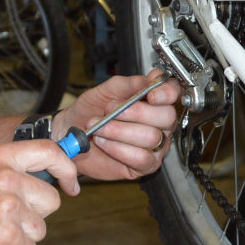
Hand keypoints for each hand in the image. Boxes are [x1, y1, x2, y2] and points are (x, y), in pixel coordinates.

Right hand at [0, 138, 75, 244]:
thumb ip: (4, 169)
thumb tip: (35, 177)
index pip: (49, 152)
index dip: (66, 169)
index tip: (70, 183)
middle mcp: (7, 177)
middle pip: (50, 200)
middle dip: (33, 215)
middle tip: (4, 220)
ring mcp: (8, 207)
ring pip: (39, 229)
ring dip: (20, 239)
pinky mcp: (7, 237)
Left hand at [52, 69, 178, 181]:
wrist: (71, 131)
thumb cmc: (90, 110)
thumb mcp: (107, 90)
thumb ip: (131, 83)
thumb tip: (152, 78)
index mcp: (154, 101)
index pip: (174, 93)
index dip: (167, 93)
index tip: (152, 95)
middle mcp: (159, 124)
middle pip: (166, 117)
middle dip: (136, 112)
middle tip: (111, 110)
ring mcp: (155, 146)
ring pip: (151, 138)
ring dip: (121, 131)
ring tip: (100, 127)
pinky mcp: (144, 166)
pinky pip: (142, 158)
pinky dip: (119, 149)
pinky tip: (104, 142)